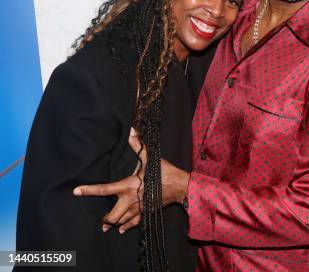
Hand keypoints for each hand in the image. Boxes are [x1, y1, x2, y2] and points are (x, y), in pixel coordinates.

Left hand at [73, 129, 189, 232]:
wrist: (180, 186)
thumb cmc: (164, 172)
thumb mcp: (150, 158)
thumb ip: (138, 146)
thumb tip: (131, 131)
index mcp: (127, 186)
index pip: (104, 189)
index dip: (89, 190)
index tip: (76, 191)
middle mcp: (130, 200)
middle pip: (112, 216)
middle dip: (105, 219)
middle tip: (101, 221)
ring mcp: (138, 208)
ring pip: (121, 221)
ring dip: (114, 224)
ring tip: (107, 226)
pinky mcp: (147, 212)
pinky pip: (134, 223)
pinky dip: (127, 226)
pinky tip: (122, 229)